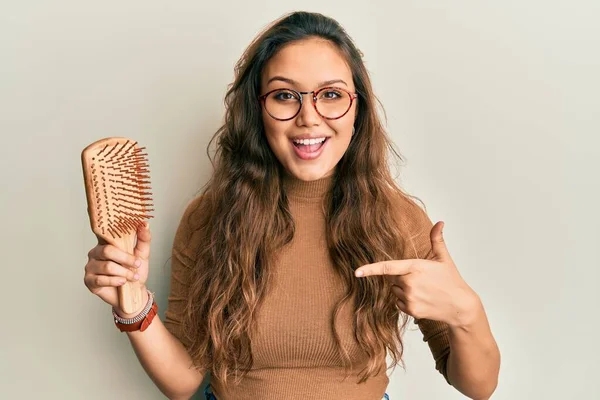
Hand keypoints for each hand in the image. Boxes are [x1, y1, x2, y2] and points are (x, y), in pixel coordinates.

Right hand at [83, 223, 151, 313]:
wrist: (134, 292)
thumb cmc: (135, 271)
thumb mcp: (142, 254)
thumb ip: (143, 239)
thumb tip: (144, 224)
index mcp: (106, 243)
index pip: (105, 233)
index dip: (112, 231)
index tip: (124, 233)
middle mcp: (95, 253)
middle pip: (107, 251)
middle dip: (126, 259)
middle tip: (137, 264)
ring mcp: (90, 267)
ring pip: (107, 266)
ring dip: (124, 273)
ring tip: (132, 277)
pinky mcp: (89, 281)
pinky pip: (101, 280)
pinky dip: (115, 281)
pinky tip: (122, 282)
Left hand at [355, 221, 479, 326]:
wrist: (460, 306)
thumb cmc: (451, 280)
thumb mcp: (444, 258)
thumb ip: (437, 240)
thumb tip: (440, 222)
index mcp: (415, 267)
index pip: (387, 268)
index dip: (370, 269)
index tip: (356, 272)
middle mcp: (410, 283)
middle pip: (391, 279)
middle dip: (401, 278)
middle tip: (420, 280)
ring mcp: (410, 298)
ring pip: (394, 291)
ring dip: (403, 290)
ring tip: (423, 290)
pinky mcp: (411, 310)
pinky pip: (398, 303)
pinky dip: (406, 302)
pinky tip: (421, 300)